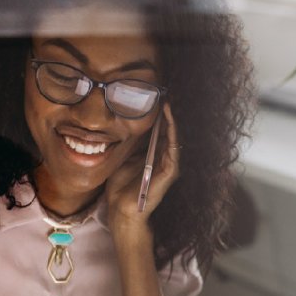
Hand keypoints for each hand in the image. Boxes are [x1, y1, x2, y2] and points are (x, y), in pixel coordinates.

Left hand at [105, 102, 180, 233]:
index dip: (160, 111)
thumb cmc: (121, 187)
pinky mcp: (170, 172)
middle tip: (167, 86)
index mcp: (155, 154)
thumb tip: (128, 120)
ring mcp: (169, 165)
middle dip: (169, 109)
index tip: (157, 91)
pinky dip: (173, 130)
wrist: (121, 210)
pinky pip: (174, 147)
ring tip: (171, 95)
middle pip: (170, 128)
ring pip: (175, 134)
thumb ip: (131, 142)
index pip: (161, 128)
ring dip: (173, 115)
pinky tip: (170, 114)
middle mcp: (165, 158)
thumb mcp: (124, 157)